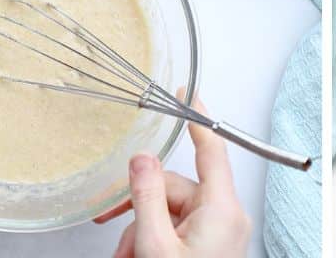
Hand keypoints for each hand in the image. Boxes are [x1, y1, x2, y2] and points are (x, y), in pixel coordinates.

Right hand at [95, 98, 249, 257]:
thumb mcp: (155, 245)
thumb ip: (147, 198)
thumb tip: (142, 158)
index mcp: (221, 209)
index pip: (211, 149)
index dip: (198, 118)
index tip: (188, 94)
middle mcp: (226, 217)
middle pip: (175, 186)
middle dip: (140, 206)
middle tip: (109, 219)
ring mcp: (220, 232)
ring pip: (171, 208)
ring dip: (141, 229)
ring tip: (126, 255)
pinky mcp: (212, 245)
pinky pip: (178, 226)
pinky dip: (154, 238)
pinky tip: (137, 255)